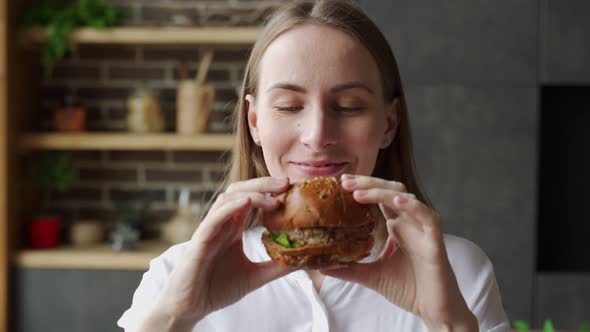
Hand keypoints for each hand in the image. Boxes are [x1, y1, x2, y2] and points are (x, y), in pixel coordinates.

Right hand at [151, 177, 293, 326]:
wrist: (190, 307)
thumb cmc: (217, 288)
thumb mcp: (255, 276)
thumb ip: (276, 267)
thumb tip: (304, 261)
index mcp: (232, 228)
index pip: (251, 199)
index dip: (270, 191)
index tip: (292, 190)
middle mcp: (221, 223)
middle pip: (241, 191)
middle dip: (263, 184)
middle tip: (286, 183)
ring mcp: (210, 230)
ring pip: (228, 199)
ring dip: (252, 193)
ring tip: (274, 197)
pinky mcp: (199, 241)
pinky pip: (214, 218)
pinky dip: (230, 207)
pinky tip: (246, 202)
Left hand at [320, 174, 477, 331]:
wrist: (433, 310)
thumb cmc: (409, 289)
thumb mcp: (372, 276)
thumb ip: (350, 269)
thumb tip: (322, 265)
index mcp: (397, 226)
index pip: (379, 198)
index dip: (362, 187)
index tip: (341, 183)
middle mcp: (410, 222)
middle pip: (390, 190)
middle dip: (368, 183)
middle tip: (345, 182)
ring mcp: (423, 229)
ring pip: (406, 198)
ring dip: (382, 192)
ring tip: (359, 192)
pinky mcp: (435, 241)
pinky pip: (427, 216)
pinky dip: (414, 207)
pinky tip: (397, 202)